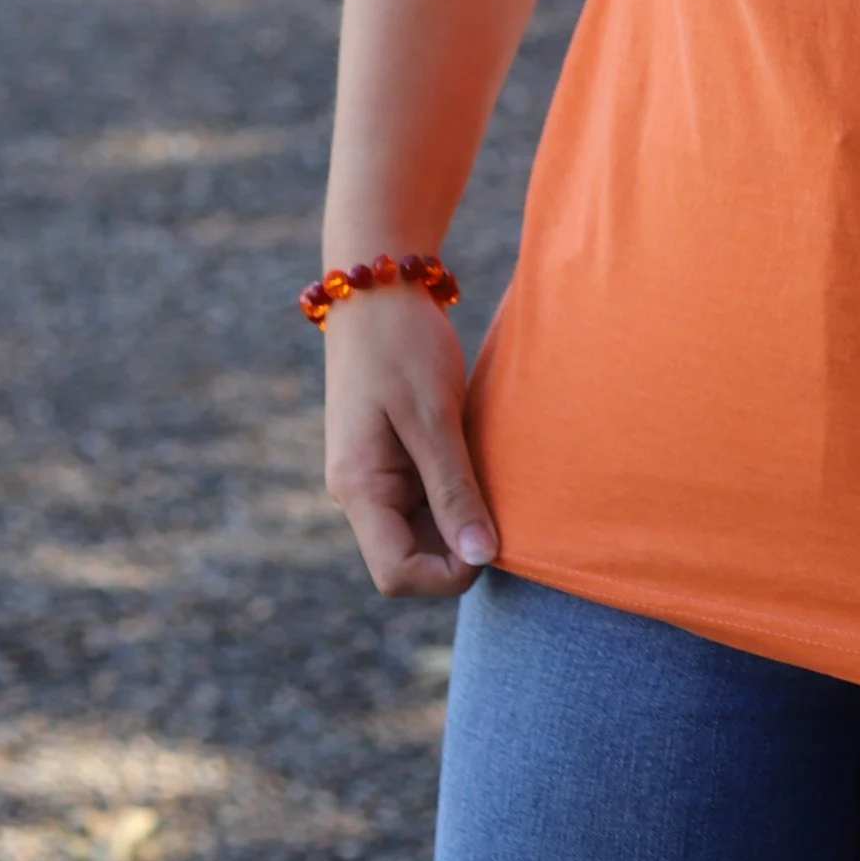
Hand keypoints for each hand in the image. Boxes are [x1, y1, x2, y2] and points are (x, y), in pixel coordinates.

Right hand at [322, 285, 498, 599]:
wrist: (378, 286)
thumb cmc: (402, 343)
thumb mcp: (433, 414)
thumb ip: (453, 489)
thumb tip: (481, 558)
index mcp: (359, 488)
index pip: (397, 573)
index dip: (448, 572)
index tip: (491, 534)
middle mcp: (360, 492)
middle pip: (411, 558)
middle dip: (458, 545)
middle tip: (500, 498)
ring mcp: (374, 476)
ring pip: (422, 531)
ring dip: (460, 516)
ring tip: (489, 471)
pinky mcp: (391, 458)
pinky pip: (425, 499)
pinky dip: (456, 491)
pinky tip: (479, 459)